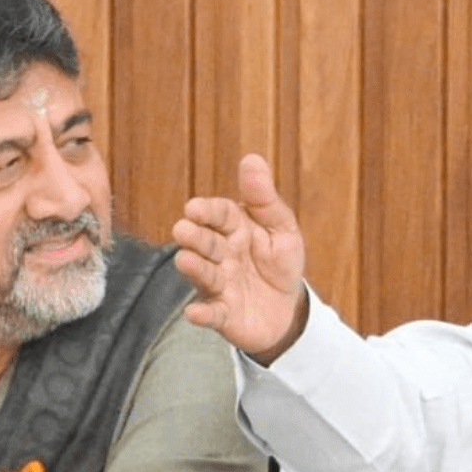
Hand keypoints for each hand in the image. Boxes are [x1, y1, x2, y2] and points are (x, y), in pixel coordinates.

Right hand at [172, 153, 309, 363]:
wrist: (288, 309)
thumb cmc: (279, 262)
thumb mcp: (281, 228)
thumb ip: (264, 199)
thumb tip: (252, 158)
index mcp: (235, 228)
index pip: (219, 214)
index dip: (208, 211)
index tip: (195, 208)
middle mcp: (220, 254)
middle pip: (206, 242)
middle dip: (196, 236)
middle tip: (183, 230)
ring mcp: (218, 284)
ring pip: (204, 274)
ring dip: (194, 268)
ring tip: (185, 259)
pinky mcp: (222, 313)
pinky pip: (211, 313)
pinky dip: (202, 313)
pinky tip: (194, 312)